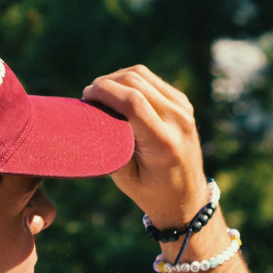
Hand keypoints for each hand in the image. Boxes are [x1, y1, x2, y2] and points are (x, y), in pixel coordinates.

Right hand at [82, 65, 207, 228]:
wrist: (186, 197)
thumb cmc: (150, 191)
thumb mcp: (124, 176)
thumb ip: (110, 146)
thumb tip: (90, 115)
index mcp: (163, 143)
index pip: (132, 102)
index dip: (104, 91)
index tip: (85, 97)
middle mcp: (178, 121)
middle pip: (135, 82)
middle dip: (106, 83)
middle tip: (88, 96)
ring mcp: (183, 109)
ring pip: (142, 75)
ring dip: (116, 78)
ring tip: (100, 92)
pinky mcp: (183, 103)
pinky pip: (151, 80)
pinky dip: (130, 81)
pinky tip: (118, 93)